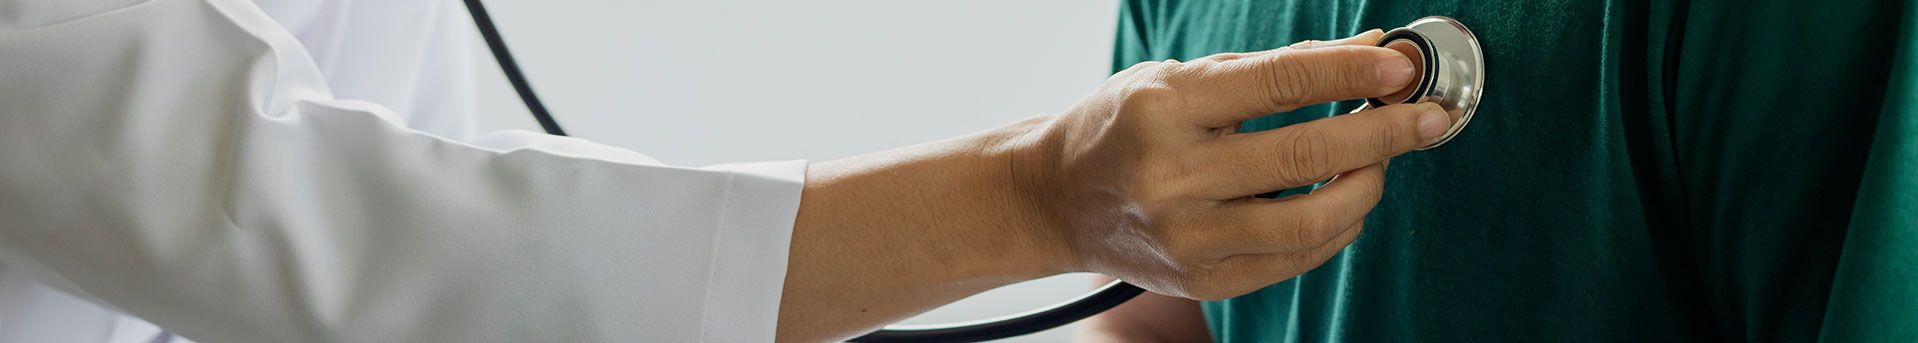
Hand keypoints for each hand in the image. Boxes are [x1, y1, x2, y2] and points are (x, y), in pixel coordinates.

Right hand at [1016, 30, 1450, 299]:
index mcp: (1163, 109)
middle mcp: (1172, 176)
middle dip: (1383, 133)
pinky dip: (1336, 227)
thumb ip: (1272, 70)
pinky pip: (1297, 258)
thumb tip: (1370, 56)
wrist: (1057, 199)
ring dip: (1367, 185)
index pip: (1277, 85)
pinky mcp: (1204, 278)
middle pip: (1305, 155)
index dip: (1349, 74)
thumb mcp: (1180, 80)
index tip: (1402, 68)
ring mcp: (1187, 236)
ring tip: (1380, 161)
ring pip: (1312, 218)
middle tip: (1427, 116)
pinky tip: (1344, 200)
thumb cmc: (1125, 126)